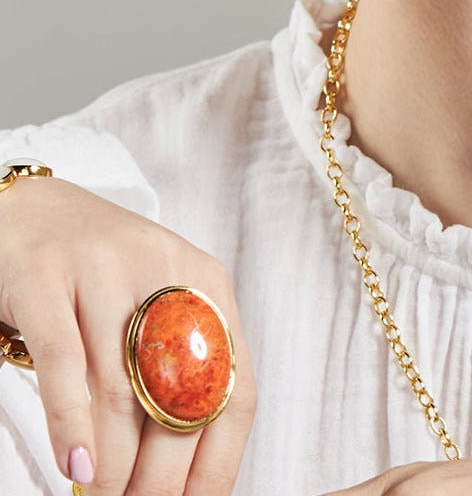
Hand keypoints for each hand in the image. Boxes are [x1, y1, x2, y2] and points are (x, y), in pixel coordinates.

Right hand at [0, 176, 254, 493]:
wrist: (30, 207)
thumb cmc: (98, 272)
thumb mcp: (156, 305)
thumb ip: (175, 369)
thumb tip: (185, 467)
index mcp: (207, 282)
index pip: (236, 389)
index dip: (220, 462)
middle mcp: (165, 270)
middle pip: (180, 399)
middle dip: (162, 477)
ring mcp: (104, 269)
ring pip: (121, 390)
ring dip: (116, 466)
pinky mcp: (46, 276)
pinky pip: (65, 363)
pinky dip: (72, 423)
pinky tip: (76, 469)